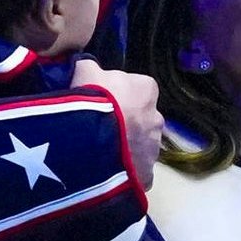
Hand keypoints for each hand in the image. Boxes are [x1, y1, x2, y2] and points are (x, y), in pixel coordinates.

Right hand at [82, 63, 162, 192]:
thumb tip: (89, 66)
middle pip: (142, 118)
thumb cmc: (92, 101)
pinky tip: (106, 173)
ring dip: (126, 147)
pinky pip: (136, 171)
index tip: (102, 102)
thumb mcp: (84, 71)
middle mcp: (157, 117)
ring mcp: (154, 148)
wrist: (92, 142)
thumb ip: (89, 67)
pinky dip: (125, 171)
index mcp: (147, 89)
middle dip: (126, 123)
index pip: (138, 88)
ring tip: (100, 153)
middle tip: (100, 130)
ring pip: (140, 146)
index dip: (119, 95)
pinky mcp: (147, 174)